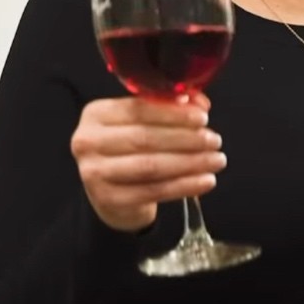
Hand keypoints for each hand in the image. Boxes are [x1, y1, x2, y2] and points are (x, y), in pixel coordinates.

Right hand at [70, 93, 225, 232]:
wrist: (109, 193)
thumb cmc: (128, 149)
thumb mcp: (140, 123)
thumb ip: (166, 107)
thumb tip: (199, 103)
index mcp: (95, 113)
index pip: (138, 109)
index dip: (173, 113)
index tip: (203, 117)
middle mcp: (87, 141)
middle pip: (144, 137)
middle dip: (186, 138)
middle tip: (214, 140)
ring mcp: (95, 172)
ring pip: (151, 165)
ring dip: (190, 162)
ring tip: (216, 159)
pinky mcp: (109, 199)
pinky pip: (154, 191)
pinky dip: (184, 185)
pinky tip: (206, 180)